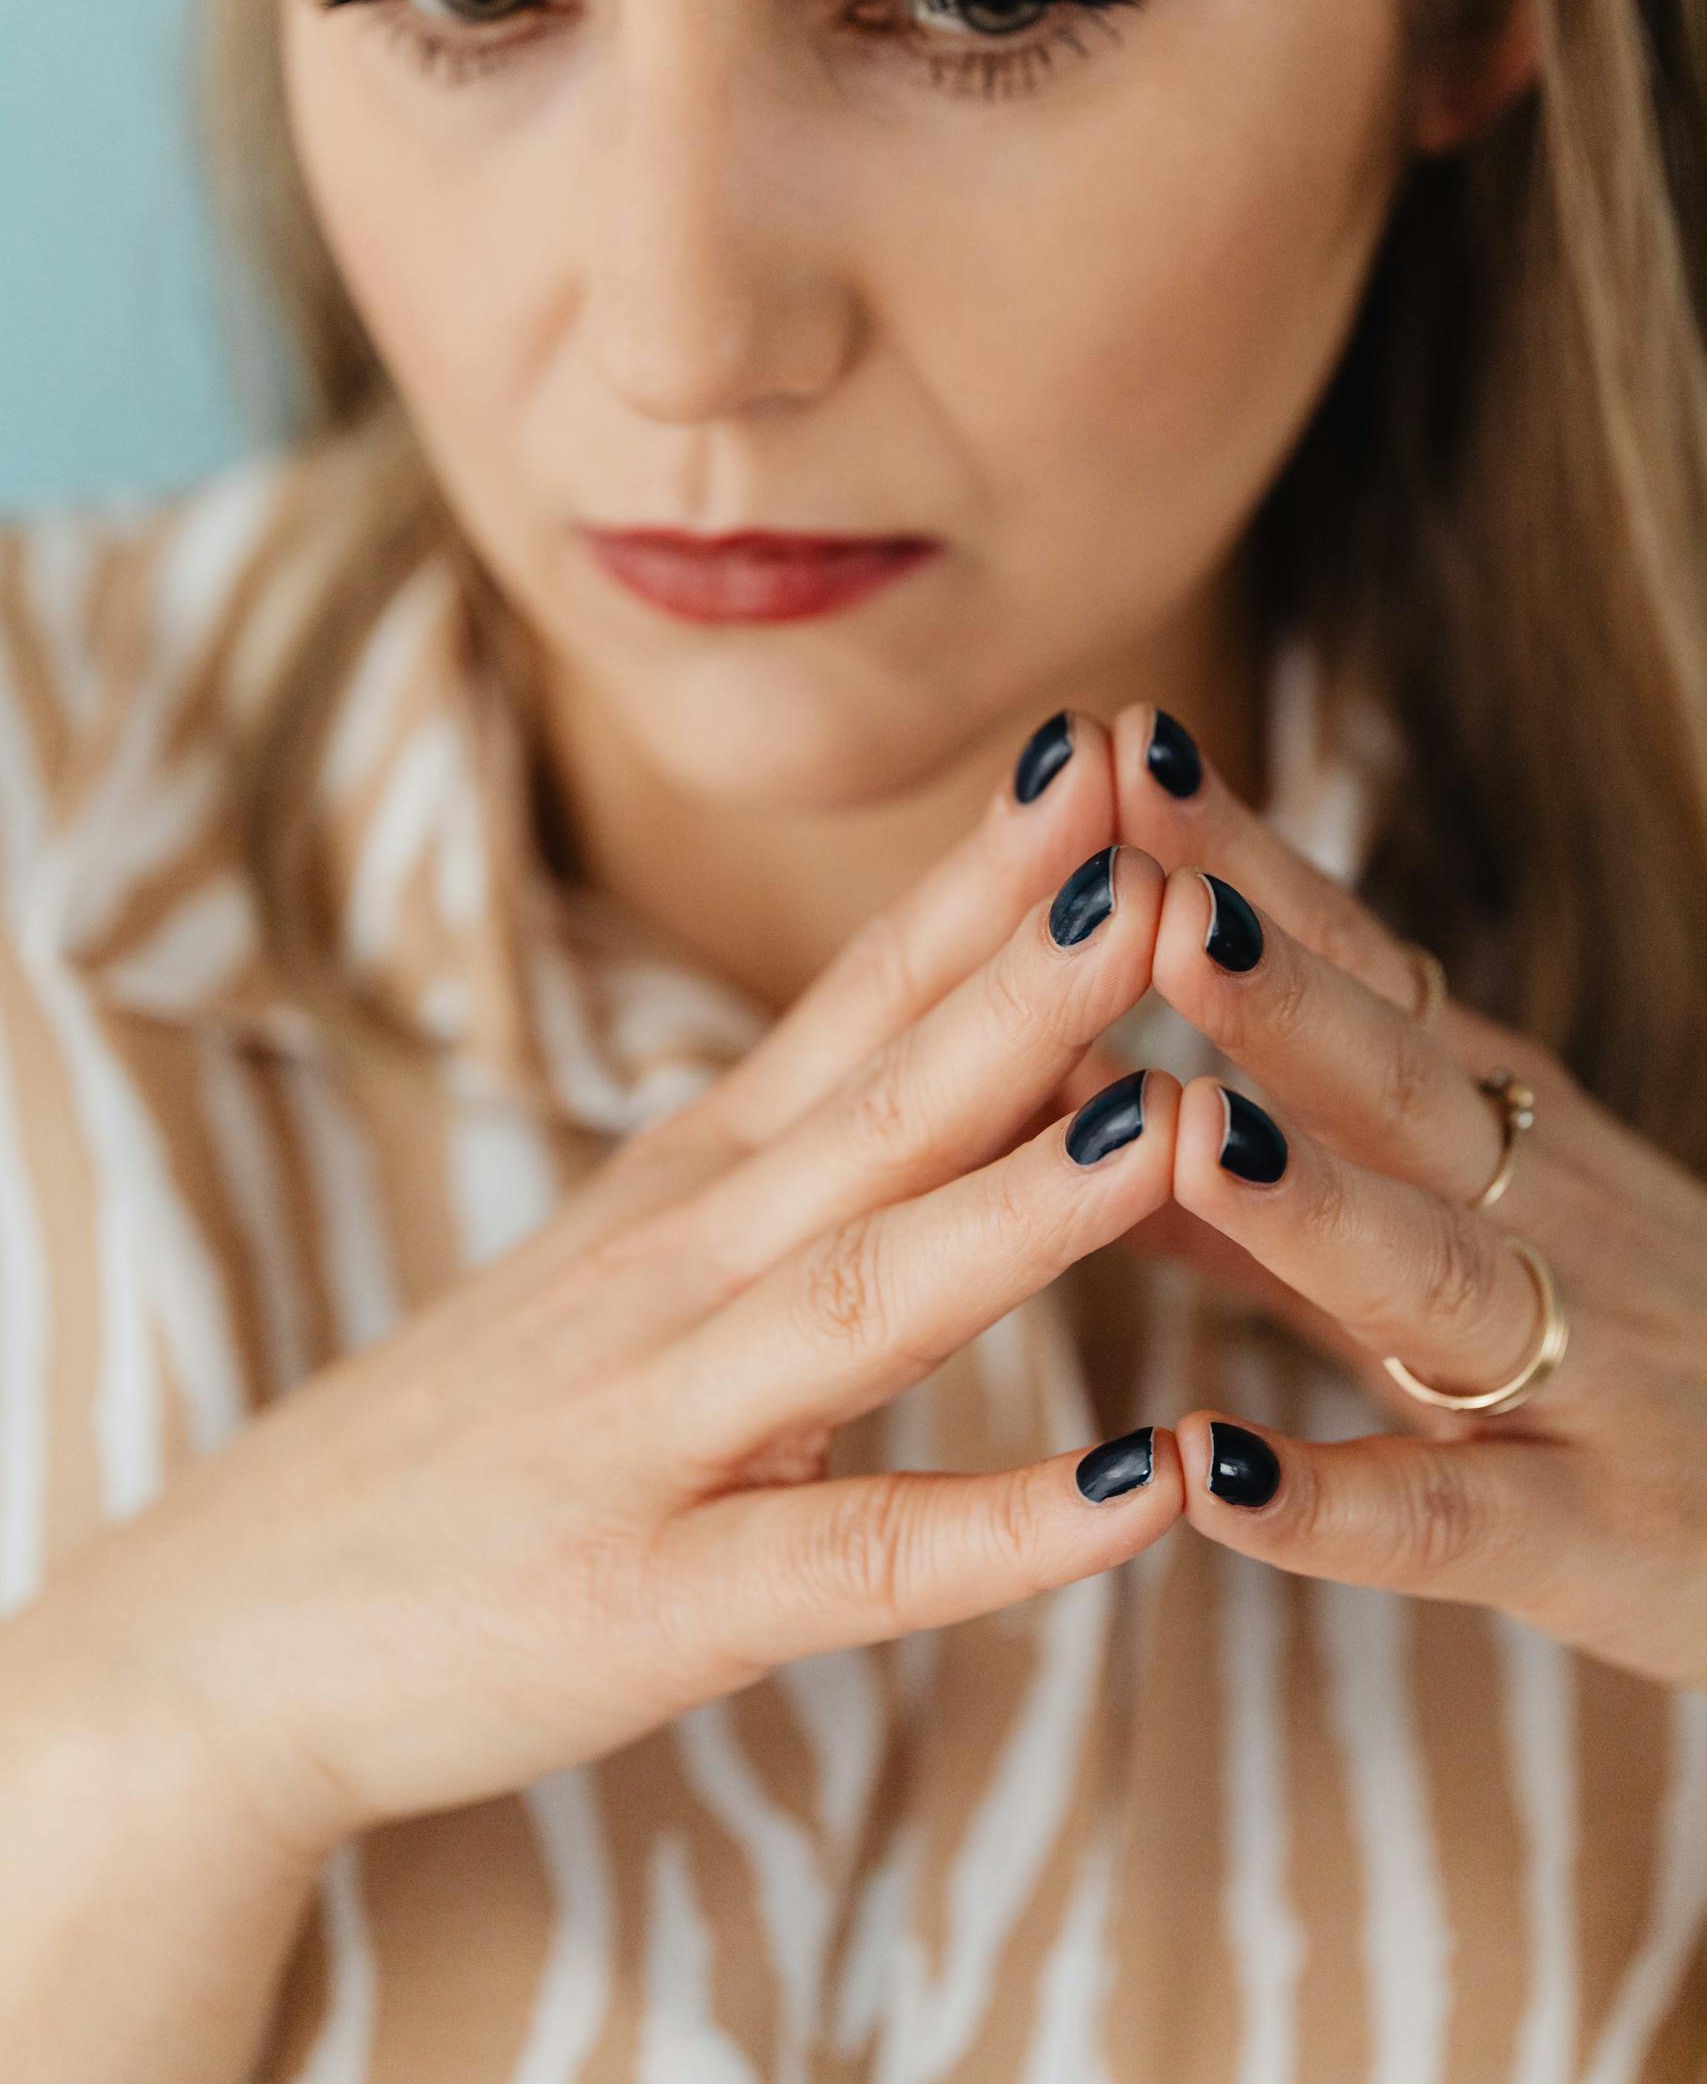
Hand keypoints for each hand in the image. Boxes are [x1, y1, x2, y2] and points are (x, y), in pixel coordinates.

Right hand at [7, 722, 1190, 1875]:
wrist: (233, 1627)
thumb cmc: (473, 1435)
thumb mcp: (633, 1260)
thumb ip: (801, 1165)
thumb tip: (1004, 1058)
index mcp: (693, 1185)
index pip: (860, 999)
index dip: (989, 880)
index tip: (1111, 757)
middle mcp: (681, 1271)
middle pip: (883, 1104)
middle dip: (1035, 975)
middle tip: (1172, 844)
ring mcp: (661, 1430)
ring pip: (869, 1297)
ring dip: (1030, 1206)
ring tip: (1179, 1119)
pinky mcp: (654, 1600)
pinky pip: (853, 1561)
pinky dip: (1002, 1525)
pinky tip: (1145, 1490)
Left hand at [1089, 697, 1706, 1689]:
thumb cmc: (1591, 1330)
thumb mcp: (1427, 1217)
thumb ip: (1243, 1166)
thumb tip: (1056, 1064)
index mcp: (1486, 1113)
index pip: (1356, 960)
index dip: (1241, 863)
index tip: (1120, 746)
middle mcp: (1530, 1208)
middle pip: (1394, 1083)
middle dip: (1272, 990)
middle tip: (1150, 893)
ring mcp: (1568, 1366)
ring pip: (1428, 1272)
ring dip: (1310, 1204)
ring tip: (1192, 1131)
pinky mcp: (1583, 1532)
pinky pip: (1444, 1517)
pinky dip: (1327, 1498)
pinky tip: (1207, 1469)